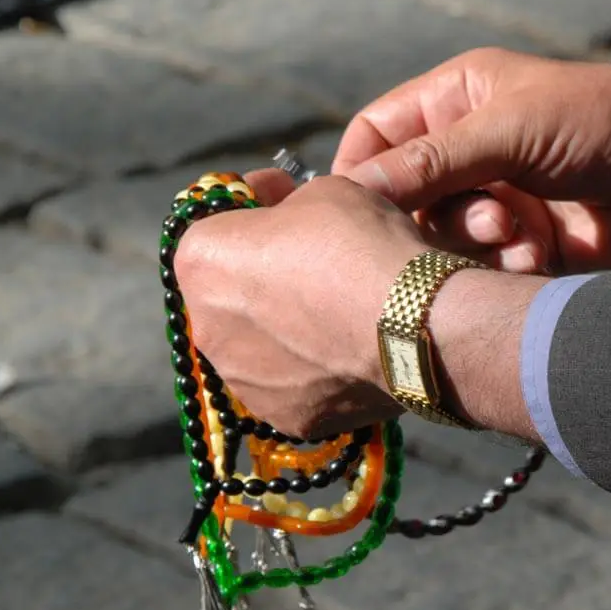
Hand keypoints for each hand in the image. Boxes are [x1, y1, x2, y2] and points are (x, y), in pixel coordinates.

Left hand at [173, 169, 426, 437]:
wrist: (410, 322)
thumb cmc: (359, 246)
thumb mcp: (323, 191)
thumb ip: (289, 206)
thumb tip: (284, 214)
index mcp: (200, 260)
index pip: (214, 224)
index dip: (253, 209)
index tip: (285, 201)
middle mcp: (206, 327)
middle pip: (231, 294)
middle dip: (263, 277)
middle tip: (314, 265)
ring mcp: (244, 381)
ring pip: (259, 348)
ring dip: (284, 330)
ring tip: (335, 317)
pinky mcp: (285, 417)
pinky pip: (293, 386)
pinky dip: (314, 371)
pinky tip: (348, 354)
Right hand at [335, 48, 610, 275]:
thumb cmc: (604, 123)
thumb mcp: (510, 129)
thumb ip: (431, 161)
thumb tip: (354, 189)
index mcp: (458, 100)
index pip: (377, 135)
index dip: (361, 174)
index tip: (354, 213)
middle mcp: (471, 150)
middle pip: (405, 199)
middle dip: (434, 215)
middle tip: (481, 217)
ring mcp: (497, 199)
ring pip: (442, 240)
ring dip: (475, 241)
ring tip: (520, 230)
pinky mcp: (524, 244)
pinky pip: (484, 267)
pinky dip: (506, 263)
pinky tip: (542, 251)